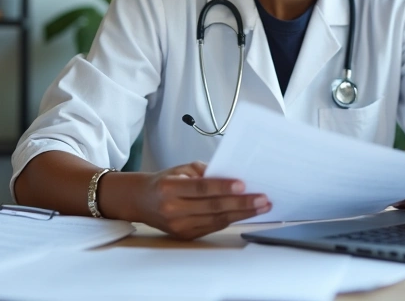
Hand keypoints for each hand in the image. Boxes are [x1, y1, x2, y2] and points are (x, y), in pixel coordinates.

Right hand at [114, 161, 270, 239]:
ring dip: (242, 214)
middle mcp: (173, 209)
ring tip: (261, 206)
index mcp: (170, 188)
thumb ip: (204, 172)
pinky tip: (246, 213)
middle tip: (262, 198)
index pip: (201, 188)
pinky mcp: (186, 236)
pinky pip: (213, 227)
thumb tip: (232, 176)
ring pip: (216, 220)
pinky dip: (231, 220)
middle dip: (241, 203)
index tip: (243, 184)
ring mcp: (179, 226)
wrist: (141, 202)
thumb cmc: (164, 182)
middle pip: (212, 207)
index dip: (223, 187)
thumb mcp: (180, 169)